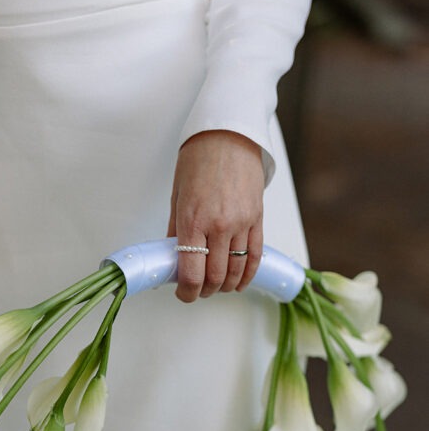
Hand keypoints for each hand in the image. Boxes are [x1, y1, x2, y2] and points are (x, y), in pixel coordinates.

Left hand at [167, 130, 264, 301]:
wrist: (228, 135)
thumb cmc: (199, 160)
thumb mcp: (178, 197)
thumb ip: (176, 231)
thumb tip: (172, 257)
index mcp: (193, 221)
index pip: (192, 273)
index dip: (187, 293)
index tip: (184, 294)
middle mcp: (219, 225)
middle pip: (215, 277)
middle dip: (205, 290)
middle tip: (198, 291)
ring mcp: (241, 223)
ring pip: (236, 270)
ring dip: (226, 285)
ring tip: (217, 287)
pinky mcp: (257, 219)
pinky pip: (255, 255)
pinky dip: (248, 274)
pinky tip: (240, 282)